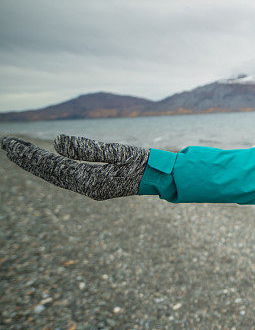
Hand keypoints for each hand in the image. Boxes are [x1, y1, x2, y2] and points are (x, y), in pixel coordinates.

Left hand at [1, 134, 148, 199]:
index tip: (9, 144)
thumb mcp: (119, 151)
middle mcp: (87, 188)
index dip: (29, 155)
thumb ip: (88, 148)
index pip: (51, 166)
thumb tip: (56, 142)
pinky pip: (66, 176)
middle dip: (27, 159)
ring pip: (56, 175)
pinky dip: (52, 167)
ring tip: (20, 152)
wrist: (164, 177)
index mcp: (90, 181)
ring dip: (37, 163)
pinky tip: (47, 161)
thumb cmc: (146, 163)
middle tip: (7, 145)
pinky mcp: (96, 184)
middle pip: (49, 172)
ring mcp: (91, 188)